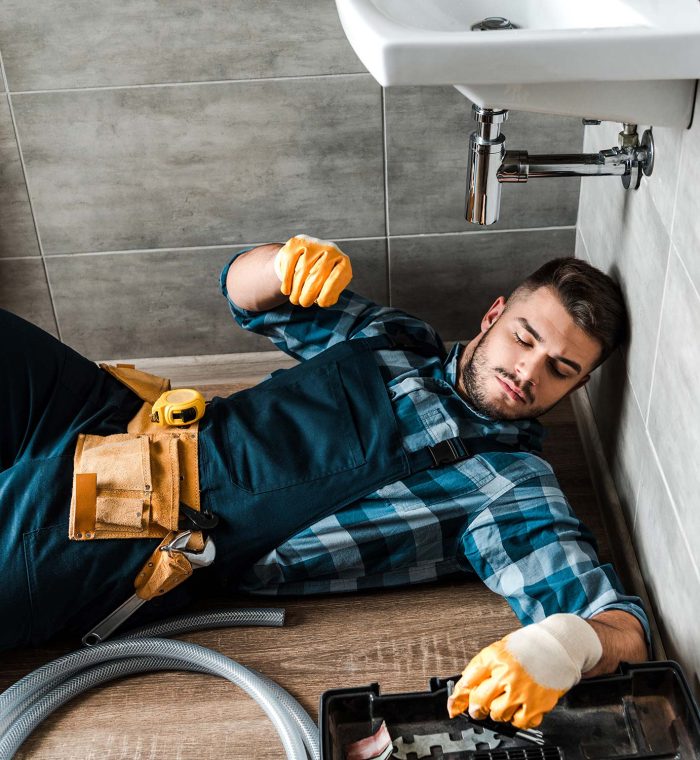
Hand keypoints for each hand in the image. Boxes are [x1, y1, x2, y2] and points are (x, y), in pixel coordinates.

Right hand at [274, 235, 351, 306]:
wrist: (307, 252)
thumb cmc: (322, 275)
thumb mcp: (332, 285)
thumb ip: (331, 294)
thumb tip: (325, 301)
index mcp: (342, 261)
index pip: (335, 280)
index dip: (327, 294)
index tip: (320, 303)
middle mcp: (330, 249)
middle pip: (316, 277)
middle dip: (308, 295)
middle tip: (304, 304)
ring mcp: (312, 244)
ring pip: (301, 273)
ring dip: (296, 291)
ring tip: (295, 300)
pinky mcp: (295, 243)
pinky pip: (289, 267)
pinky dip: (287, 282)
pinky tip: (287, 291)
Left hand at [447, 614, 602, 728]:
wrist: (557, 646)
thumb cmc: (528, 646)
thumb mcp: (500, 648)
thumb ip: (483, 666)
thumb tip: (466, 686)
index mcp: (495, 657)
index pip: (468, 680)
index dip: (458, 696)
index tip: (454, 705)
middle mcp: (506, 674)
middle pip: (480, 701)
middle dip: (476, 708)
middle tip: (478, 709)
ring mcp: (521, 691)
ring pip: (497, 714)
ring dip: (497, 712)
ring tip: (502, 704)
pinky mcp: (536, 704)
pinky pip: (519, 722)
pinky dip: (516, 719)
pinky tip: (518, 709)